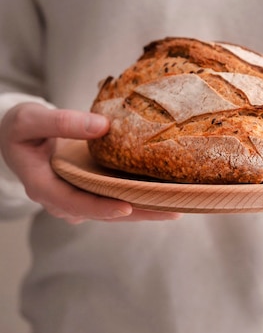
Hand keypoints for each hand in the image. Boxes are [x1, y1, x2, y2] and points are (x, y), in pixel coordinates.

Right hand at [0, 103, 180, 223]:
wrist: (16, 134)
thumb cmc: (21, 126)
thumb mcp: (32, 119)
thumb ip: (63, 122)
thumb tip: (103, 126)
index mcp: (42, 185)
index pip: (74, 202)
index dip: (101, 207)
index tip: (128, 206)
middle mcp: (59, 198)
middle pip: (101, 212)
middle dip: (137, 213)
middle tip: (173, 210)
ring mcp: (73, 197)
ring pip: (109, 208)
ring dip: (141, 208)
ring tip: (176, 205)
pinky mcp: (84, 189)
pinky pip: (110, 196)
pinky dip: (133, 196)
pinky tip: (158, 193)